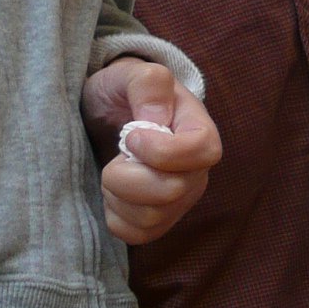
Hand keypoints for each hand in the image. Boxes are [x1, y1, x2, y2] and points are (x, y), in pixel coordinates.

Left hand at [81, 57, 220, 244]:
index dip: (162, 150)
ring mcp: (179, 199)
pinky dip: (115, 216)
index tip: (131, 134)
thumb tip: (154, 119)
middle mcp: (197, 171)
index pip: (202, 151)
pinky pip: (136, 234)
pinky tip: (114, 193)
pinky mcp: (158, 221)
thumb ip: (148, 83)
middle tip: (117, 154)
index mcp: (199, 131)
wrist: (107, 114)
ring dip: (118, 194)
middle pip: (173, 191)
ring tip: (115, 169)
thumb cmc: (121, 92)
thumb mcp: (129, 73)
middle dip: (127, 176)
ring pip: (151, 217)